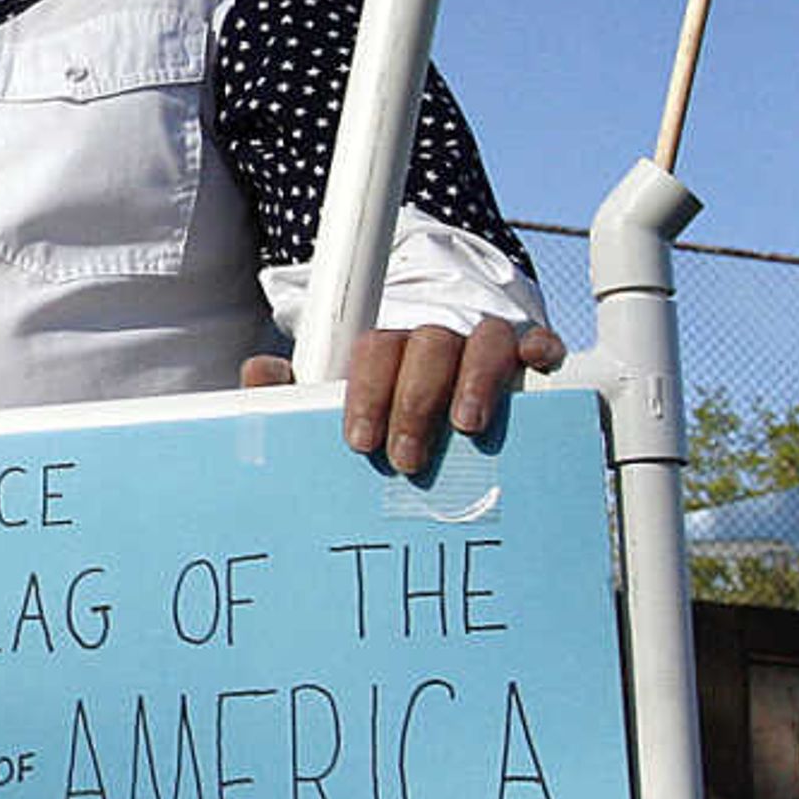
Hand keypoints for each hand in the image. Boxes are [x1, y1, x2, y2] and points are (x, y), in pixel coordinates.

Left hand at [242, 318, 563, 480]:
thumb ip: (293, 397)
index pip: (373, 352)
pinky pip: (536, 340)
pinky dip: (538, 348)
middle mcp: (434, 344)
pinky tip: (536, 368)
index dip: (368, 392)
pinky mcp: (526, 358)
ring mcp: (481, 348)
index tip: (360, 441)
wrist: (447, 408)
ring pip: (481, 339)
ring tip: (467, 428)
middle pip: (426, 346)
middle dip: (414, 401)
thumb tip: (260, 373)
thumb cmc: (389, 420)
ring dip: (473, 379)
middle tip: (407, 458)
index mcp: (387, 352)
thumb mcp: (340, 414)